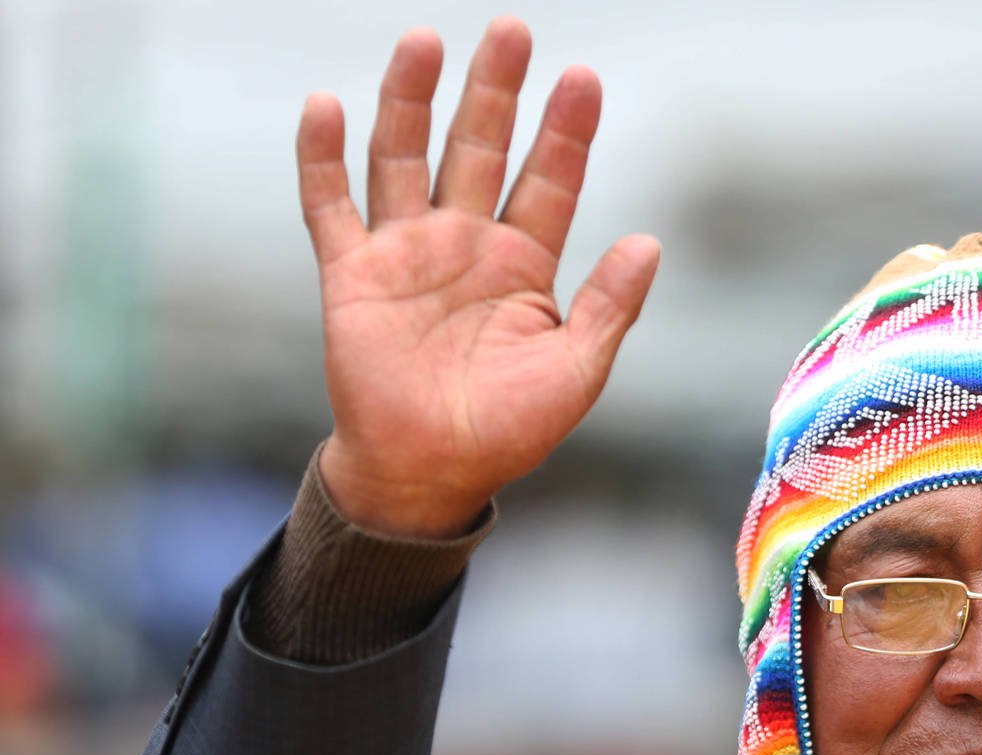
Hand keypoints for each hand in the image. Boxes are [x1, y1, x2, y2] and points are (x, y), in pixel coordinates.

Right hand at [296, 19, 659, 537]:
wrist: (430, 474)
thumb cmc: (507, 431)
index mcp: (524, 265)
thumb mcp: (576, 371)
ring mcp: (405, 253)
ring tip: (426, 41)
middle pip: (479, 148)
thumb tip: (650, 241)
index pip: (548, 181)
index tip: (582, 79)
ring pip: (405, 158)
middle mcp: (464, 244)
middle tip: (512, 31)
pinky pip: (330, 206)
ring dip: (413, 101)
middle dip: (495, 91)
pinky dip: (323, 157)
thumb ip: (609, 306)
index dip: (564, 132)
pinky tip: (326, 106)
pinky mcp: (351, 275)